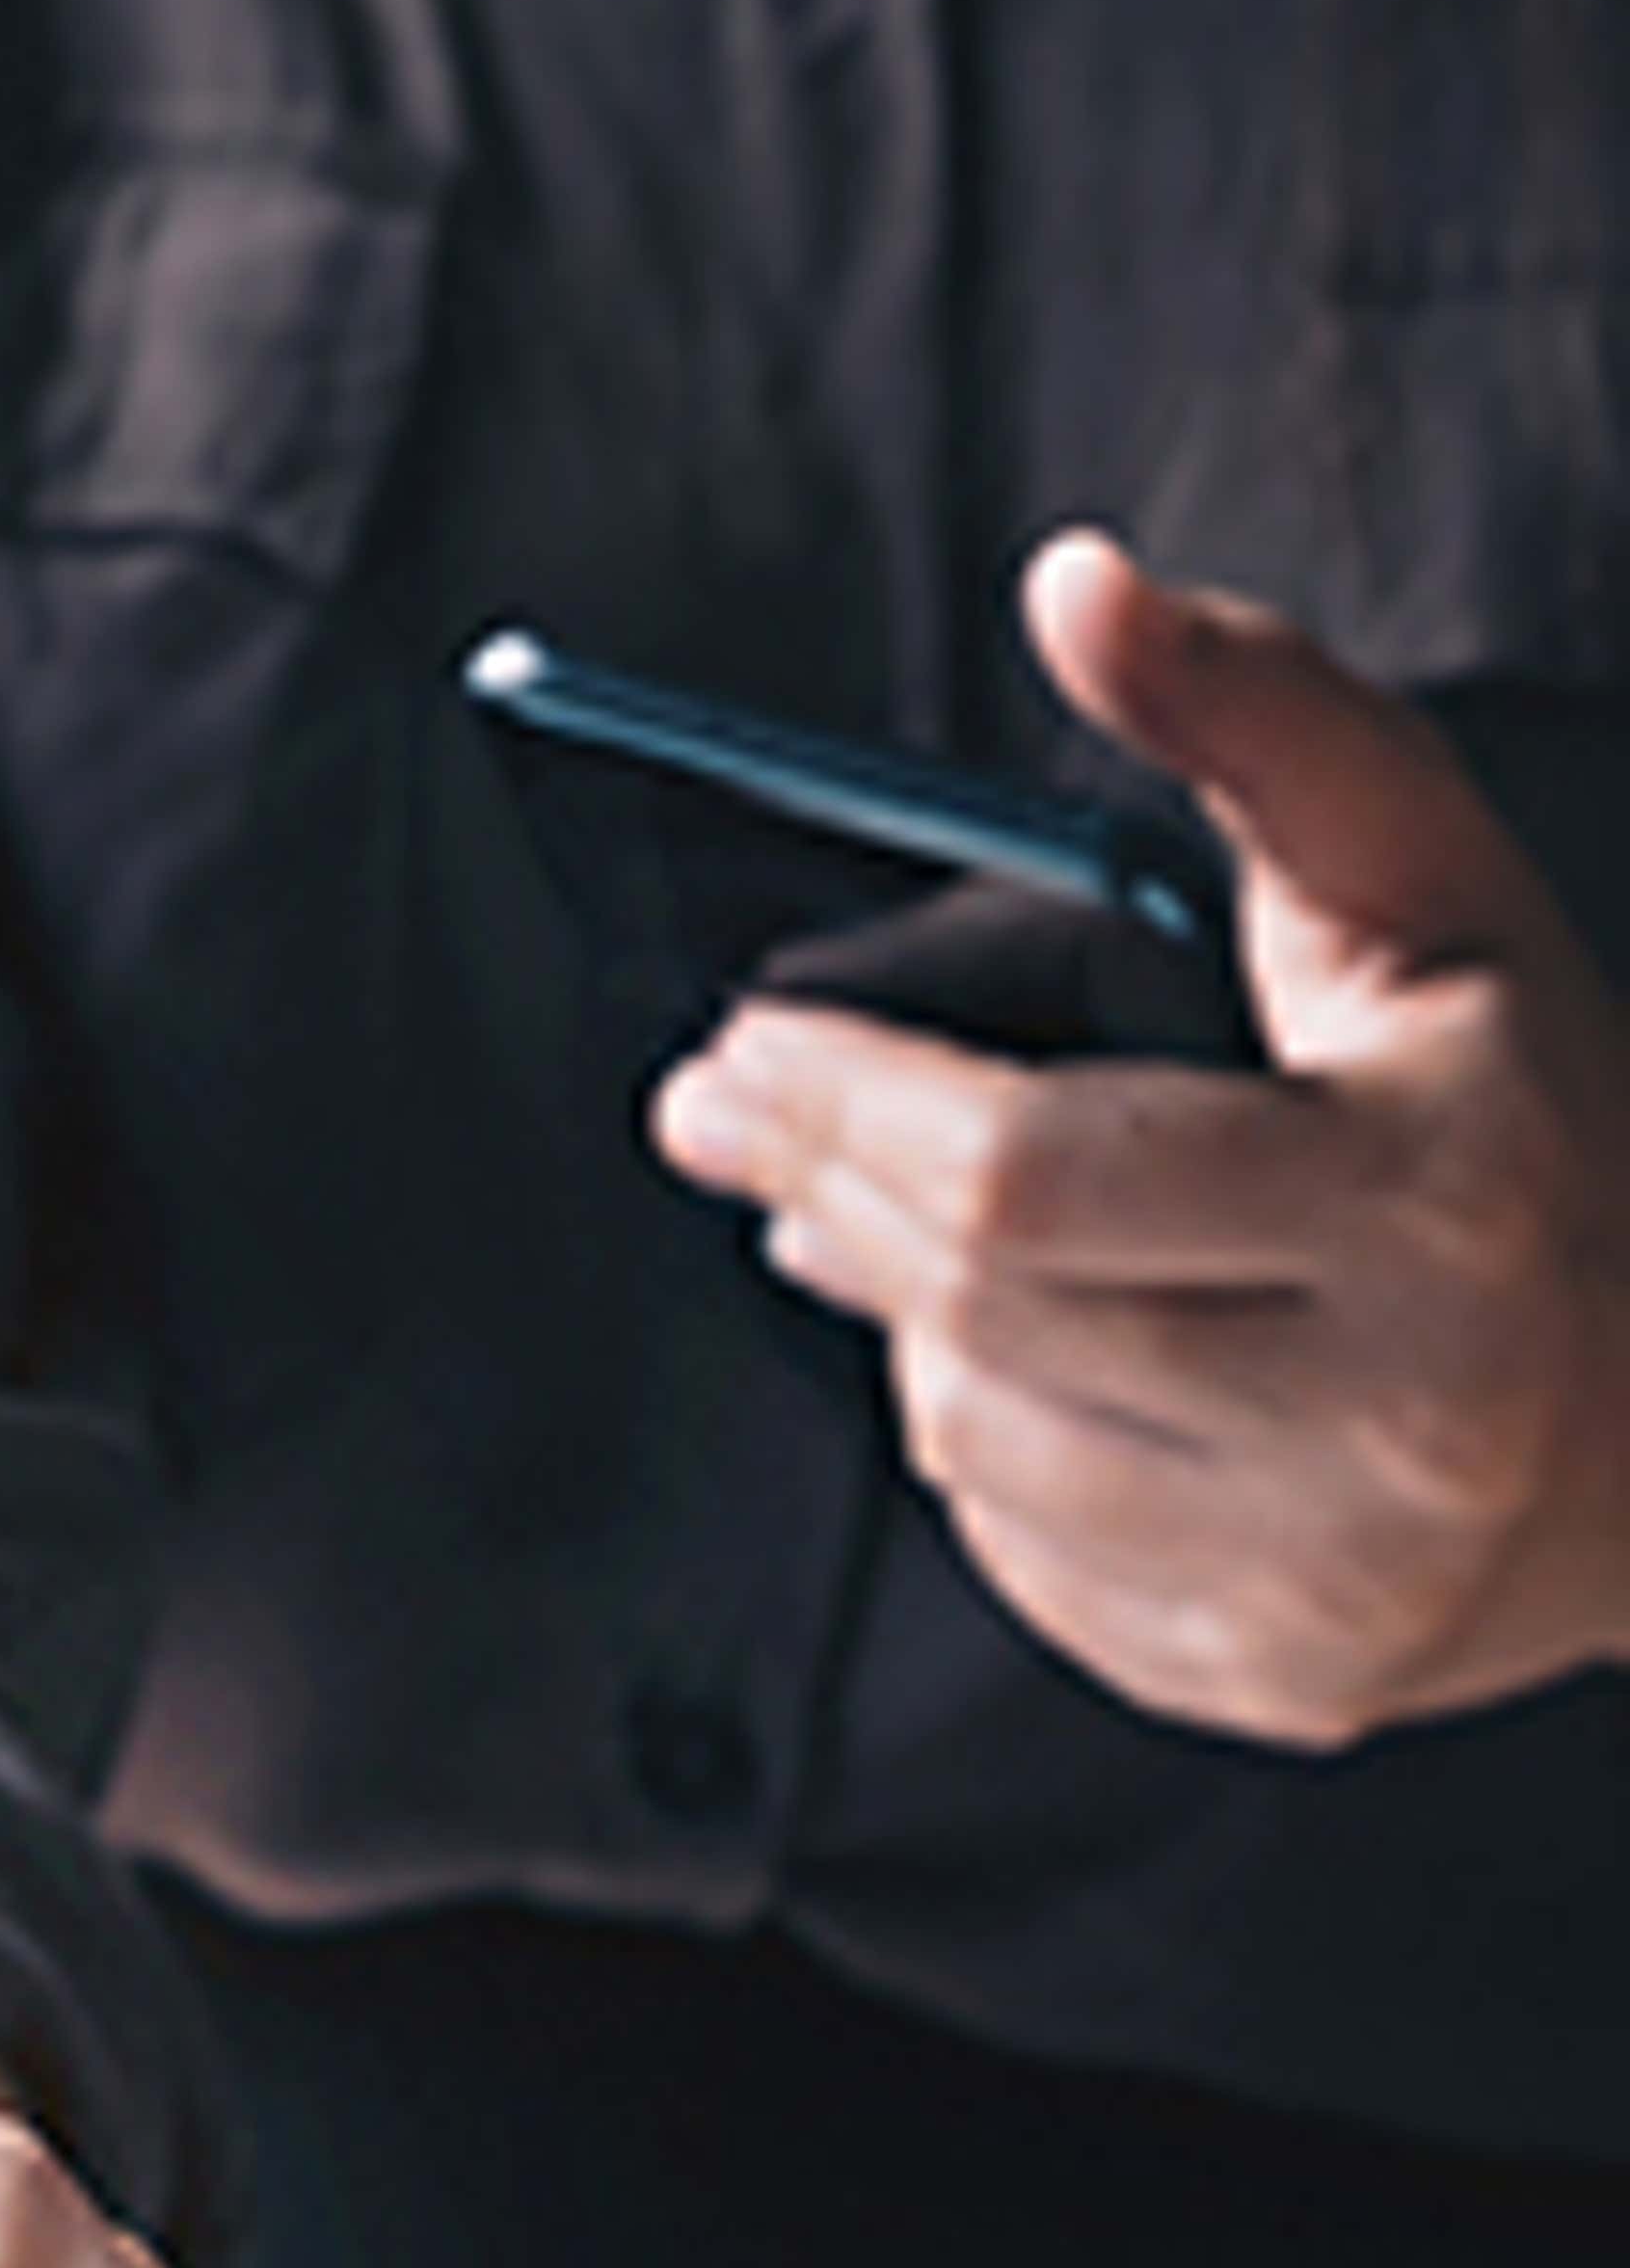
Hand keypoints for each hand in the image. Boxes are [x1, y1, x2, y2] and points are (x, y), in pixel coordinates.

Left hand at [654, 529, 1629, 1748]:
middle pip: (972, 1309)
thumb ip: (1265, 722)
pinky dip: (981, 1445)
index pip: (1028, 1176)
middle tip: (732, 1115)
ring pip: (970, 1439)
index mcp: (1439, 1205)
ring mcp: (1332, 1581)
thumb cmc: (1541, 1121)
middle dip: (823, 1193)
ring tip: (895, 1230)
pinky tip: (1011, 1365)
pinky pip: (1019, 1558)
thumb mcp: (1438, 896)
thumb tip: (1073, 585)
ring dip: (901, 1317)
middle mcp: (1396, 1422)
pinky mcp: (1274, 1682)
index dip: (844, 1107)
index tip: (727, 1053)